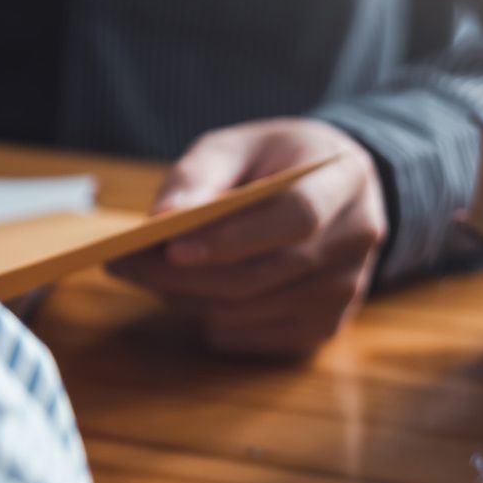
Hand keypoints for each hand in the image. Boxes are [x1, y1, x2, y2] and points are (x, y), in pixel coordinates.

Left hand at [107, 119, 386, 355]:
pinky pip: (260, 336)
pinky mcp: (330, 323)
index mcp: (343, 178)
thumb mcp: (236, 146)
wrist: (332, 188)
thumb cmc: (273, 162)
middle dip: (187, 276)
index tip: (172, 247)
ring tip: (145, 276)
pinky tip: (188, 297)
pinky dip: (216, 322)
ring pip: (257, 309)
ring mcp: (349, 286)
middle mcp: (358, 237)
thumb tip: (161, 219)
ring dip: (191, 299)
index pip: (296, 217)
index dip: (234, 238)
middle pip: (267, 271)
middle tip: (125, 266)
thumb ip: (198, 176)